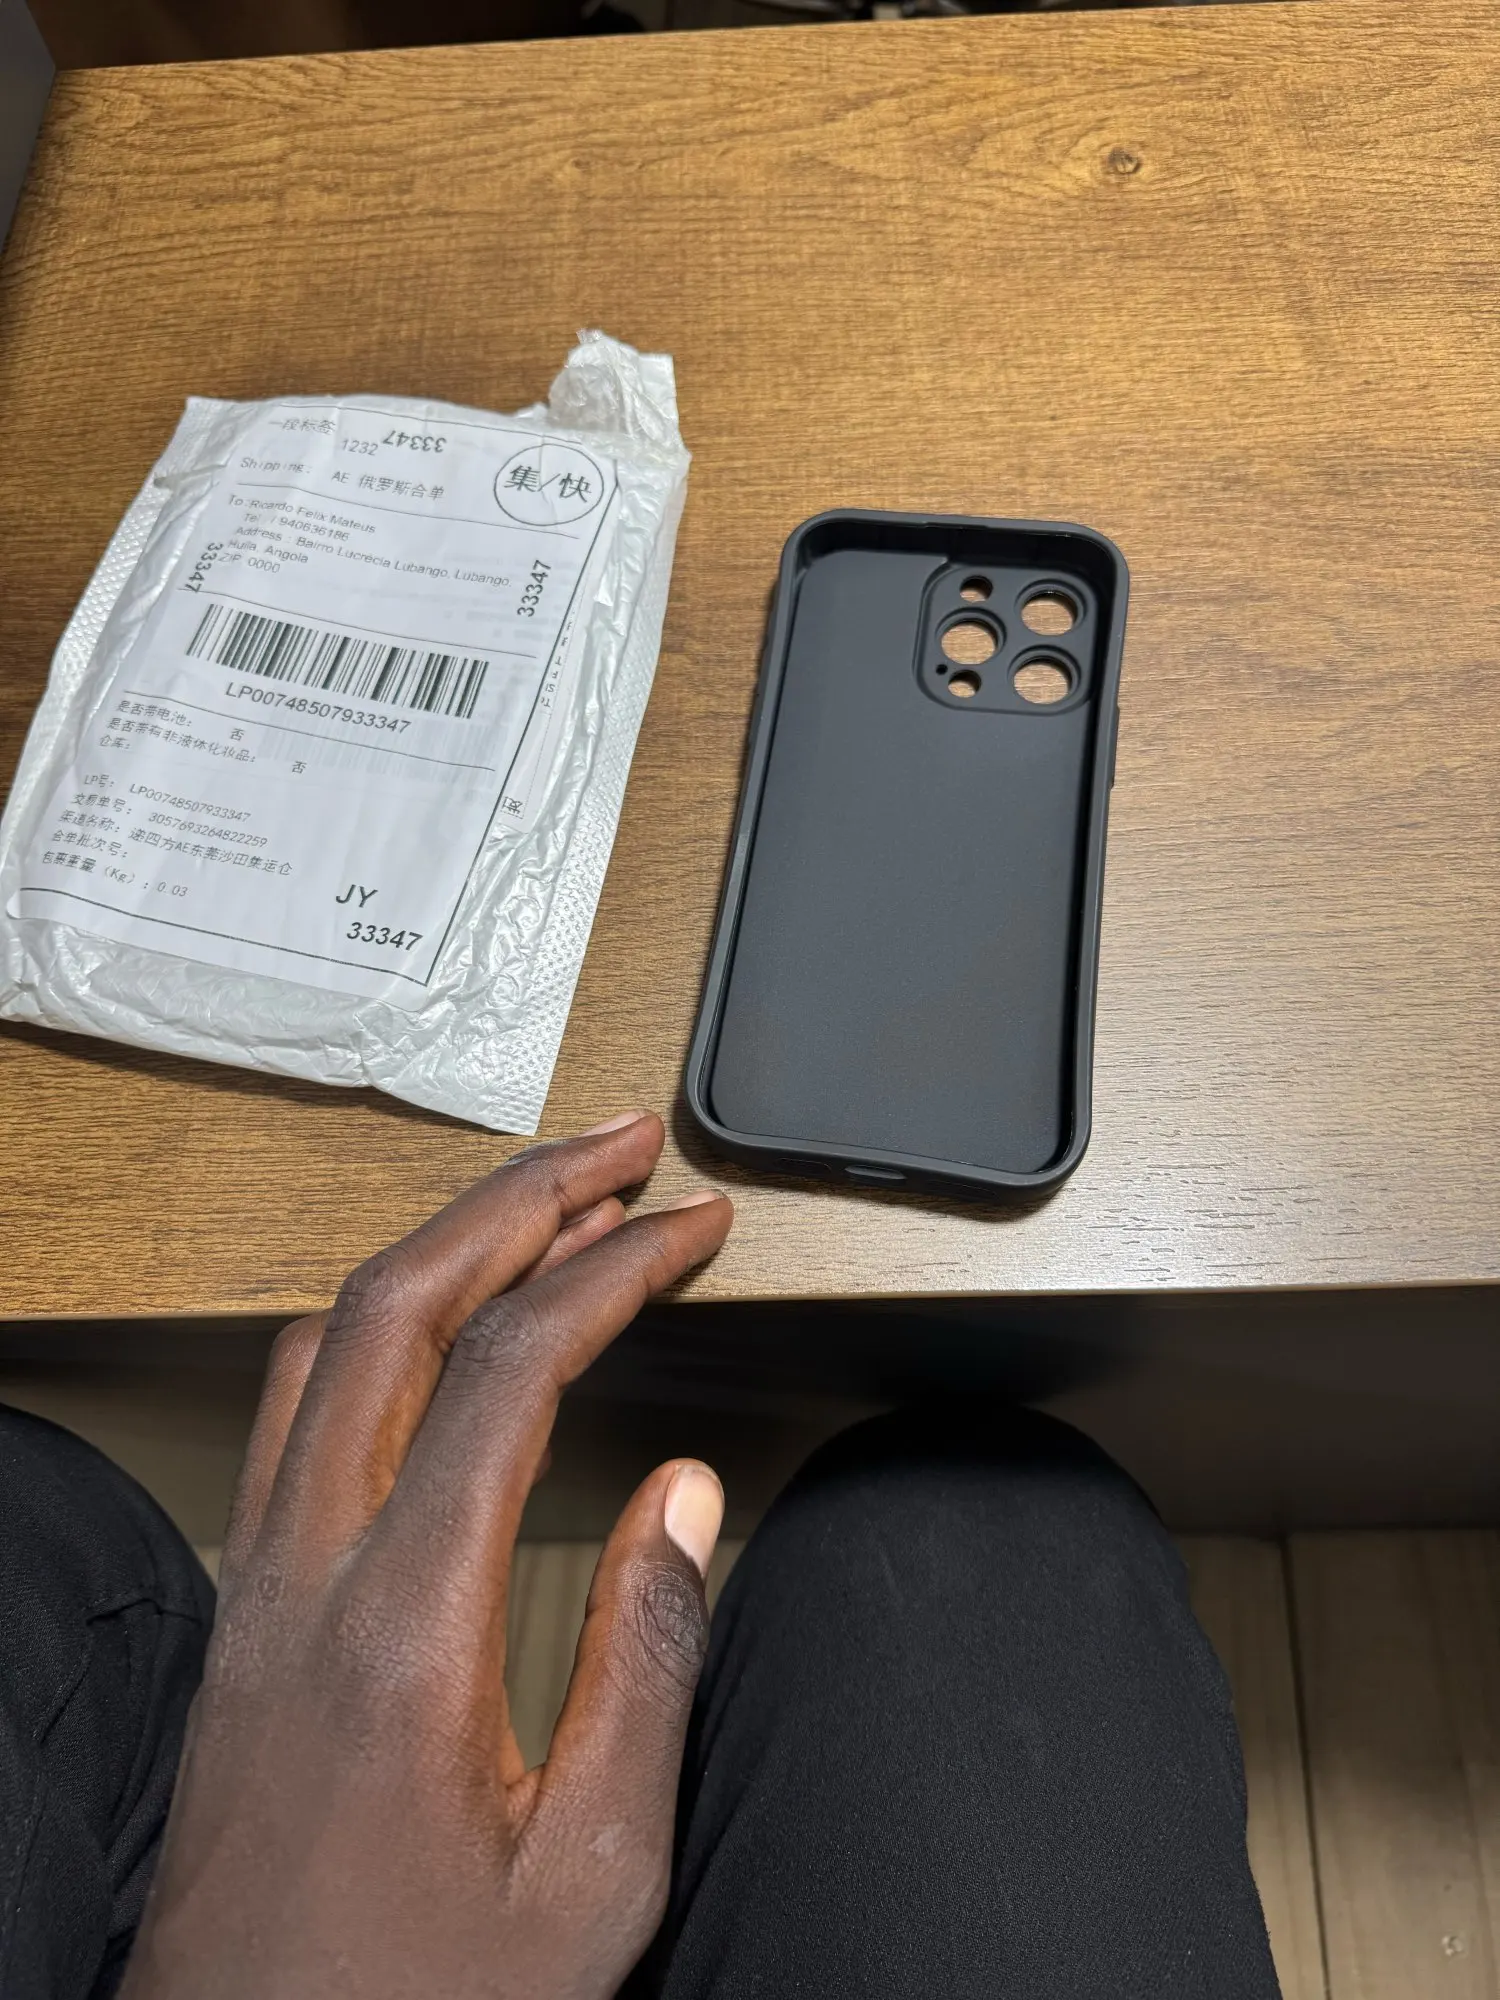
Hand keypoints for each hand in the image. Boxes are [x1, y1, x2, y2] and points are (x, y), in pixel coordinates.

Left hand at [121, 1113, 732, 1999]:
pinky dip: (377, 1322)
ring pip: (328, 1339)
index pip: (513, 1366)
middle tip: (619, 1150)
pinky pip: (291, 1405)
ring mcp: (257, 1581)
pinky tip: (430, 1332)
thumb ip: (648, 1662)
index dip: (615, 1268)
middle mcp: (307, 1570)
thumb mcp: (590, 1874)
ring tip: (541, 1209)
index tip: (690, 1227)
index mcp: (406, 1621)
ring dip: (442, 1248)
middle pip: (398, 1306)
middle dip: (521, 1198)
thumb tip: (680, 1498)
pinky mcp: (242, 1610)